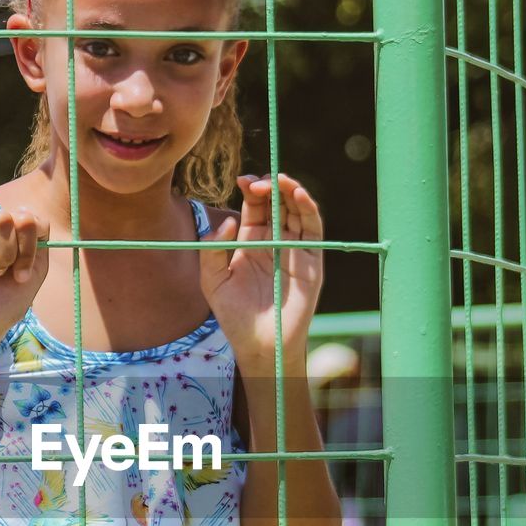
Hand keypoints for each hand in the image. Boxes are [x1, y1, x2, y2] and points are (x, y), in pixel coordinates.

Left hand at [198, 173, 323, 374]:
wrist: (260, 345)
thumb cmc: (235, 317)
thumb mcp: (212, 282)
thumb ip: (212, 251)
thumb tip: (228, 220)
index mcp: (251, 243)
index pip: (255, 207)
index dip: (251, 190)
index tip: (243, 181)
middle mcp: (274, 242)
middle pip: (277, 203)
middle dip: (269, 187)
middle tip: (258, 183)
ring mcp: (295, 249)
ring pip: (297, 210)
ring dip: (290, 190)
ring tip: (280, 180)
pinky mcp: (311, 260)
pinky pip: (314, 228)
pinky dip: (309, 208)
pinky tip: (298, 194)